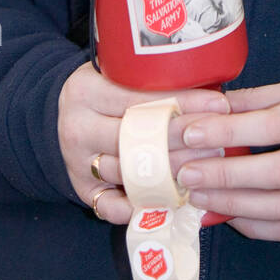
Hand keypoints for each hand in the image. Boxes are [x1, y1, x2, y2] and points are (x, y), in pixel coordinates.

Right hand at [57, 61, 229, 224]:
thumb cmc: (104, 91)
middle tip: (219, 141)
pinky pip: (111, 206)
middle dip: (183, 140)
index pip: (141, 98)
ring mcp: (77, 161)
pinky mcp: (82, 189)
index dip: (184, 102)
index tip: (219, 105)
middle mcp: (77, 126)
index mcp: (87, 90)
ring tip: (206, 170)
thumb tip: (209, 82)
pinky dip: (141, 206)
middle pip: (137, 137)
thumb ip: (150, 79)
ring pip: (129, 172)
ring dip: (171, 175)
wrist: (60, 115)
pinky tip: (171, 202)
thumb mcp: (116, 74)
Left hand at [175, 74, 279, 242]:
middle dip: (226, 176)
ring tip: (200, 198)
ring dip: (236, 206)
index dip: (230, 132)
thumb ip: (257, 98)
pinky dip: (258, 228)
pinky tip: (229, 216)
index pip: (273, 125)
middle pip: (277, 172)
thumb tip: (210, 107)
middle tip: (187, 174)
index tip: (192, 132)